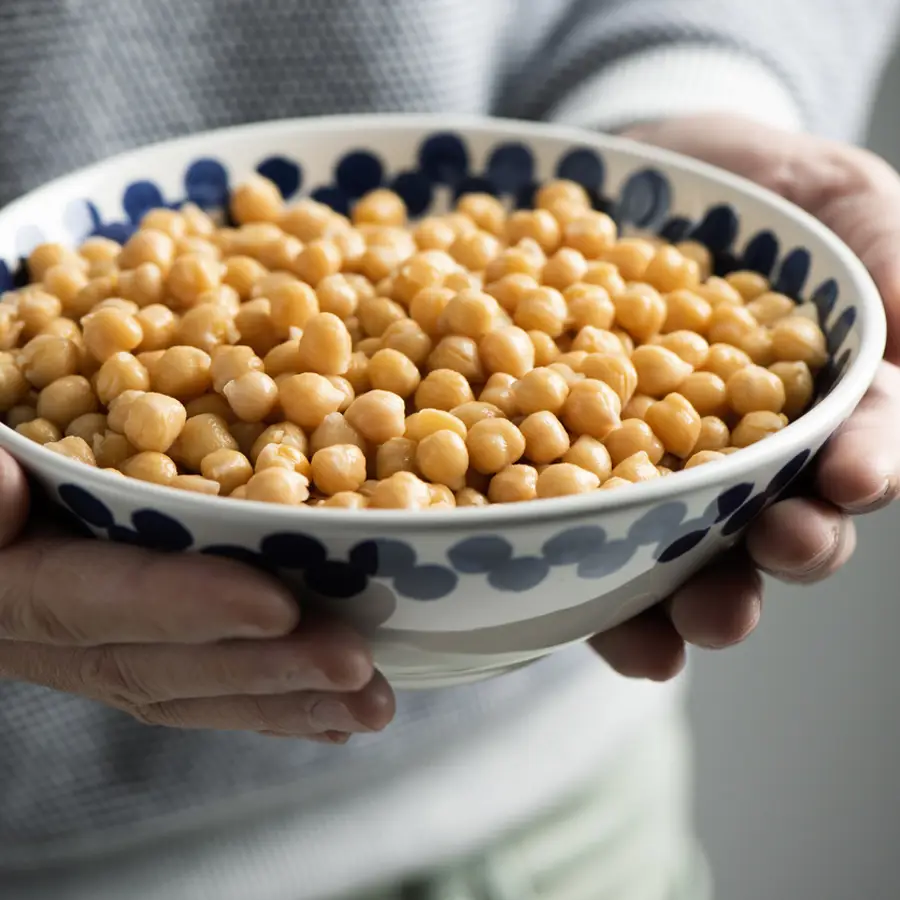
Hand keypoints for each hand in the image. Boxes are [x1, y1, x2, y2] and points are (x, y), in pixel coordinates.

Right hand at [0, 449, 394, 738]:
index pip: (90, 600)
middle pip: (158, 666)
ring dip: (285, 700)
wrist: (6, 474)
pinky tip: (335, 710)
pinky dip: (268, 700)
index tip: (278, 606)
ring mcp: (91, 644)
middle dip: (263, 673)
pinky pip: (198, 682)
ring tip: (370, 703)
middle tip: (359, 673)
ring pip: (189, 687)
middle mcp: (46, 629)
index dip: (183, 607)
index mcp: (4, 578)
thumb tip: (5, 486)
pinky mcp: (128, 641)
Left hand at [591, 115, 899, 679]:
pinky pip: (594, 539)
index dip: (865, 464)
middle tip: (780, 551)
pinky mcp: (585, 475)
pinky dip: (593, 582)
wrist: (631, 187)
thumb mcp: (832, 197)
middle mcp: (747, 453)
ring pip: (691, 553)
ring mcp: (665, 471)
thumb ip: (886, 247)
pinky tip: (583, 604)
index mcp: (818, 398)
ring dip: (695, 597)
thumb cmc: (748, 191)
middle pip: (782, 519)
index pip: (860, 441)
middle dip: (789, 548)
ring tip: (688, 623)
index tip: (851, 479)